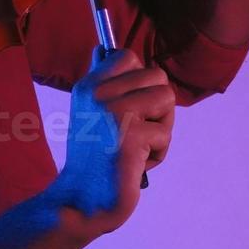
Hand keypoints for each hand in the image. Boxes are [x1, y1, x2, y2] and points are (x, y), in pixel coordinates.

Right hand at [44, 47, 174, 240]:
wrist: (82, 199)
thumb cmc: (93, 158)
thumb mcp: (89, 112)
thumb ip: (102, 82)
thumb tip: (103, 49)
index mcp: (87, 85)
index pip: (128, 57)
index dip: (140, 83)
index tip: (128, 108)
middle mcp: (98, 94)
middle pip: (157, 77)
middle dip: (157, 108)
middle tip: (137, 132)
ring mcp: (113, 113)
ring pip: (167, 99)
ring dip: (161, 128)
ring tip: (137, 147)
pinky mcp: (130, 136)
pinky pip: (165, 134)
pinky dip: (157, 154)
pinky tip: (134, 164)